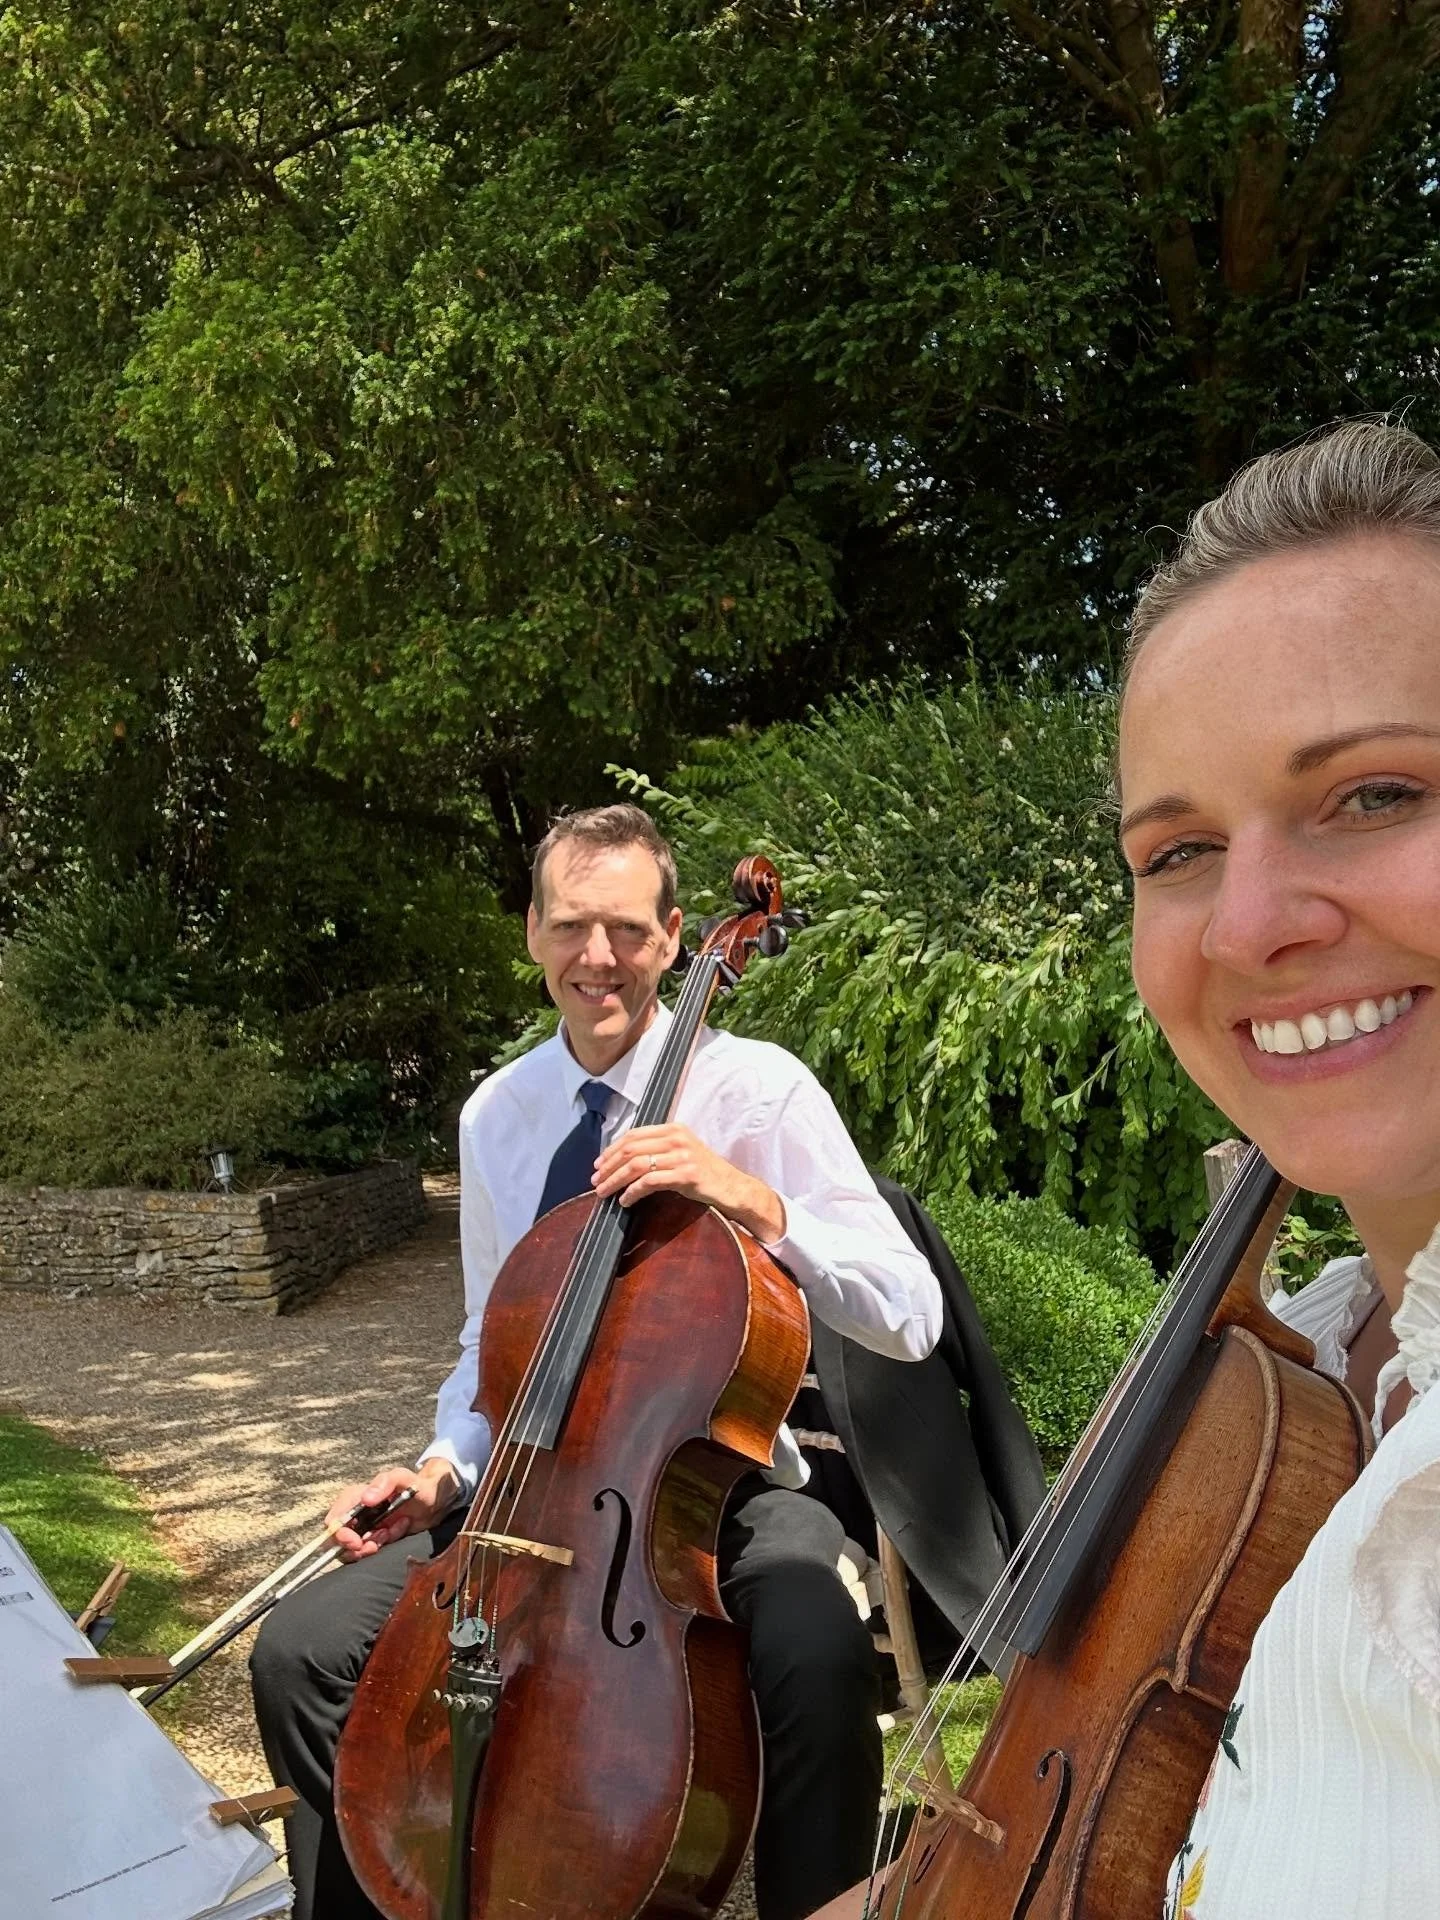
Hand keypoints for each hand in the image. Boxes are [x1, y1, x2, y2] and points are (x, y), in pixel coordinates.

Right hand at [324, 1458, 462, 1560]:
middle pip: (339, 1540)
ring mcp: (366, 1528)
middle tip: (374, 1544)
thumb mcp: (403, 1477)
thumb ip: (385, 1482)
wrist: (435, 1501)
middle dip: (355, 1547)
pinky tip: (398, 1530)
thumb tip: (366, 1499)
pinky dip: (383, 1545)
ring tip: (389, 1533)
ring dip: (371, 1546)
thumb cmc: (416, 1484)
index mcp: (355, 1498)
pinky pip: (372, 1550)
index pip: (333, 1520)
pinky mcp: (376, 1540)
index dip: (339, 1534)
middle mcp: (357, 1515)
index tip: (356, 1541)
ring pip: (354, 1549)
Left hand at [591, 1123, 786, 1243]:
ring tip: (604, 1193)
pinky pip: (649, 1182)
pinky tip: (625, 1201)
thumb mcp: (681, 1152)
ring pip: (636, 1165)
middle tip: (595, 1181)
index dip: (611, 1150)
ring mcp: (682, 1156)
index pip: (633, 1135)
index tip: (599, 1164)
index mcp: (673, 1129)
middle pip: (631, 1149)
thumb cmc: (705, 1173)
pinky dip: (632, 1192)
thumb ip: (657, 1149)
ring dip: (615, 1180)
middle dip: (608, 1166)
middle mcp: (677, 1138)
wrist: (733, 1187)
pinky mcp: (686, 1175)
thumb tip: (622, 1160)